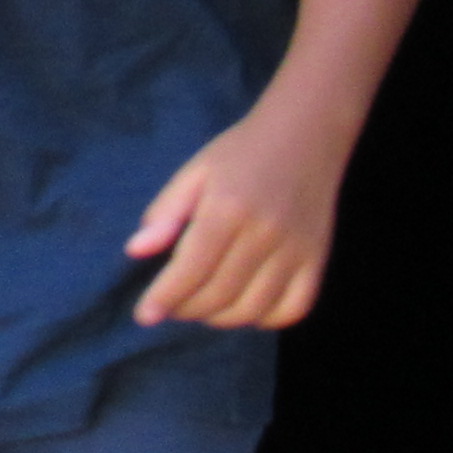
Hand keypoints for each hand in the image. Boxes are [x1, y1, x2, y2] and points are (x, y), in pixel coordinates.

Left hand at [127, 105, 346, 328]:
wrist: (306, 133)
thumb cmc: (242, 152)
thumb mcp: (195, 172)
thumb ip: (166, 212)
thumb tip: (135, 250)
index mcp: (228, 208)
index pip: (191, 268)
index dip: (164, 298)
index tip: (144, 316)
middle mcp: (264, 233)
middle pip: (218, 295)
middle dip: (185, 309)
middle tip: (171, 304)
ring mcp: (296, 249)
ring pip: (252, 310)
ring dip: (219, 318)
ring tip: (202, 304)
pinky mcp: (317, 260)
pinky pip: (291, 310)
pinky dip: (263, 319)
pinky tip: (244, 304)